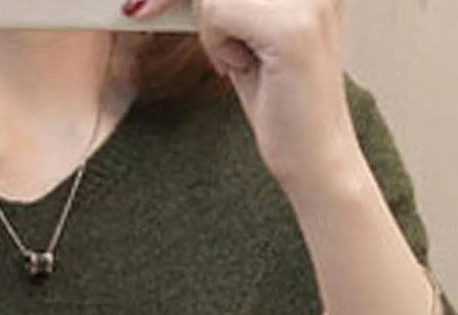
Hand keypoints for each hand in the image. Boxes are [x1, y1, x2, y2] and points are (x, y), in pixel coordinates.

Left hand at [127, 0, 361, 193]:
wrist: (313, 156)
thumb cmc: (281, 99)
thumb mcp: (247, 30)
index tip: (145, 1)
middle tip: (159, 17)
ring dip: (212, 26)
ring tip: (238, 59)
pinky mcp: (291, 28)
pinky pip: (216, 10)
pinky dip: (215, 43)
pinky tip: (241, 67)